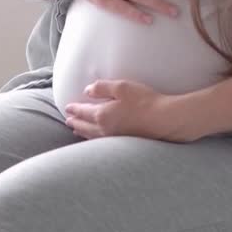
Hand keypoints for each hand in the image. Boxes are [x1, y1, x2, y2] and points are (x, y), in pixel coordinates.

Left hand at [63, 79, 194, 141]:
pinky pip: (100, 142)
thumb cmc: (144, 101)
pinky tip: (94, 138)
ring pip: (91, 136)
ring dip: (81, 132)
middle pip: (84, 126)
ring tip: (76, 130)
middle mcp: (104, 129)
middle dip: (75, 121)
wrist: (163, 120)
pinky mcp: (122, 144)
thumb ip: (102, 87)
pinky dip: (92, 139)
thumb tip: (87, 90)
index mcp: (102, 115)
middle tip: (67, 119)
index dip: (74, 109)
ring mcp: (113, 139)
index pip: (83, 112)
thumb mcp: (122, 87)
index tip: (67, 107)